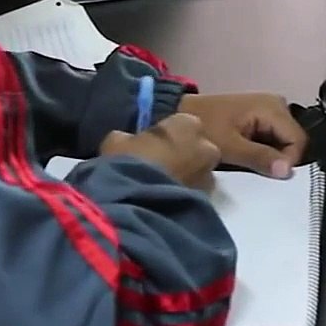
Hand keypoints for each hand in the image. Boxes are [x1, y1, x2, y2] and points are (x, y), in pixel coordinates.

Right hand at [100, 113, 219, 190]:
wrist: (138, 202)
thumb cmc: (128, 161)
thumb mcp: (116, 141)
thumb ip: (129, 138)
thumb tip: (128, 141)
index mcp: (187, 123)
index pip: (182, 123)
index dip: (168, 134)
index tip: (154, 144)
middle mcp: (206, 146)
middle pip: (197, 147)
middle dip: (184, 154)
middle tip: (161, 165)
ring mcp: (209, 175)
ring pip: (199, 172)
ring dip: (187, 176)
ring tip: (163, 186)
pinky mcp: (207, 201)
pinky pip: (195, 193)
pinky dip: (185, 194)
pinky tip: (166, 200)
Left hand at [175, 94, 307, 179]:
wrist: (181, 113)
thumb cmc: (204, 127)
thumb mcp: (230, 147)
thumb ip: (259, 158)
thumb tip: (286, 171)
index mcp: (272, 107)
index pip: (298, 140)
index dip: (288, 161)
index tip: (269, 175)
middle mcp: (276, 104)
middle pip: (292, 140)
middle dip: (279, 158)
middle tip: (257, 170)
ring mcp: (269, 109)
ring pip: (283, 141)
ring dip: (271, 156)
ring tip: (250, 163)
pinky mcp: (260, 116)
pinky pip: (272, 137)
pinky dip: (264, 150)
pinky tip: (249, 156)